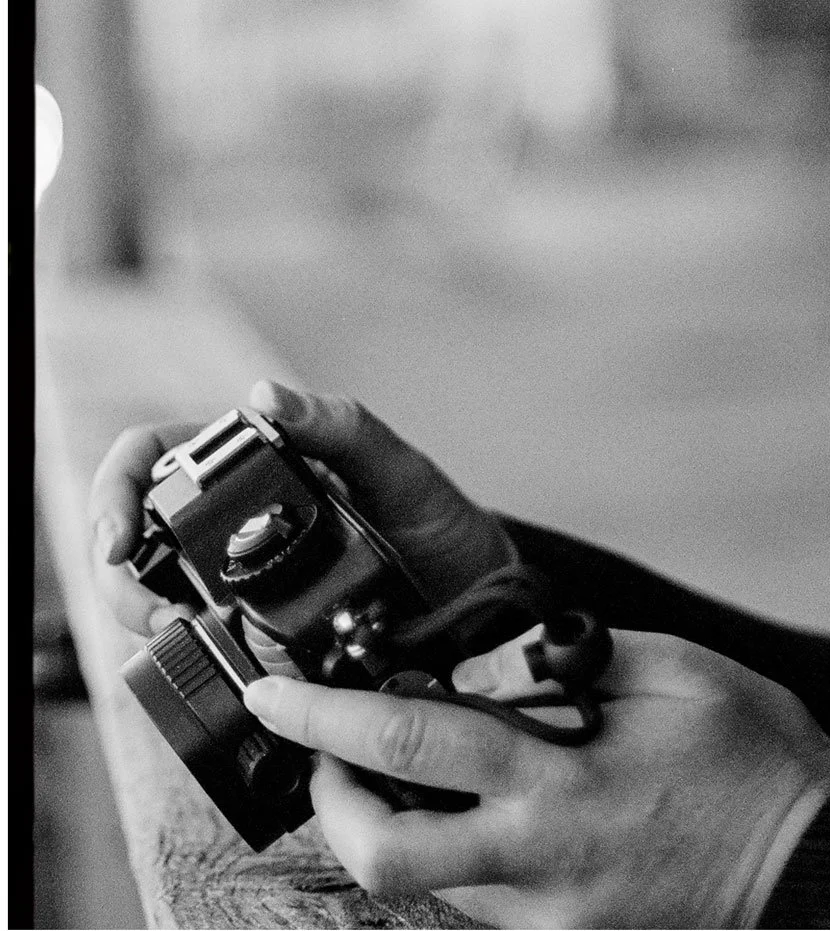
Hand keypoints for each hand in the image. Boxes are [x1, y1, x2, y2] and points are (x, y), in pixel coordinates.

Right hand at [89, 382, 515, 636]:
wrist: (485, 605)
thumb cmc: (440, 524)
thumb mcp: (398, 471)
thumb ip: (340, 428)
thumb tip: (261, 395)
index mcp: (257, 464)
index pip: (154, 459)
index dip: (116, 489)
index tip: (121, 539)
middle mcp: (235, 522)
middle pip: (137, 537)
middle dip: (123, 576)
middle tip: (161, 611)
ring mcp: (240, 584)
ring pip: (153, 597)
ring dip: (147, 618)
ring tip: (186, 634)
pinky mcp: (258, 640)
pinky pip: (200, 652)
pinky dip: (191, 659)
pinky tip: (214, 662)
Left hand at [244, 627, 829, 927]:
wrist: (819, 866)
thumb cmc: (753, 755)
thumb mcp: (673, 670)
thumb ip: (573, 660)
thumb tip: (493, 656)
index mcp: (560, 783)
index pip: (411, 744)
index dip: (327, 718)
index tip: (276, 694)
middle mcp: (539, 865)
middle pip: (383, 857)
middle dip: (330, 806)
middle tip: (328, 756)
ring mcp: (551, 921)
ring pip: (429, 887)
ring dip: (396, 830)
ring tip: (414, 775)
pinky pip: (485, 907)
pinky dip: (467, 858)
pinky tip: (497, 817)